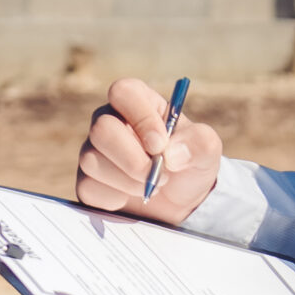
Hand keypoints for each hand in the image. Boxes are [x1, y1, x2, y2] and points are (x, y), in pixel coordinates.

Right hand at [75, 77, 222, 224]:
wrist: (180, 202)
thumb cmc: (189, 165)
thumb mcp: (207, 151)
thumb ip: (199, 142)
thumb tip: (171, 153)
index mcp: (138, 102)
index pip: (123, 92)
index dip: (141, 118)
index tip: (160, 145)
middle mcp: (109, 122)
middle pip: (101, 129)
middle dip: (133, 159)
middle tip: (160, 174)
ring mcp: (94, 151)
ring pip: (92, 160)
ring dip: (129, 181)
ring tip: (152, 186)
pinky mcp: (86, 181)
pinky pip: (89, 188)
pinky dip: (116, 198)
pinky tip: (132, 196)